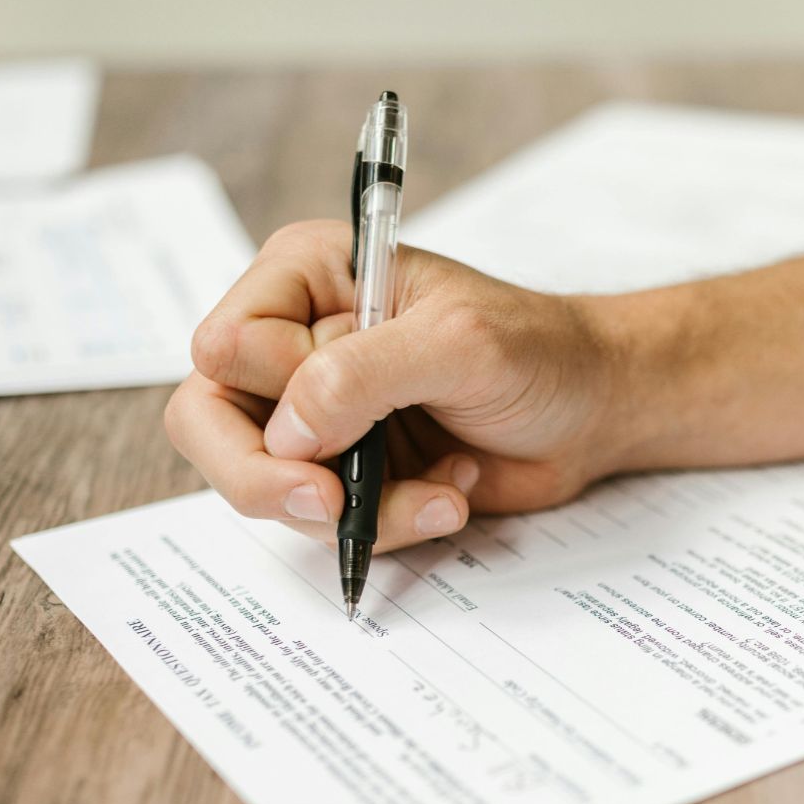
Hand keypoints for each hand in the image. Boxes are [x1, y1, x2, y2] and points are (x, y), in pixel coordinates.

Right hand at [166, 221, 625, 549]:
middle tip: (333, 507)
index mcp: (305, 278)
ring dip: (359, 509)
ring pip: (267, 486)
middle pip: (209, 425)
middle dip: (272, 481)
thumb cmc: (537, 350)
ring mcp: (316, 412)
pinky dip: (390, 525)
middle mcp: (294, 341)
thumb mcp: (458, 343)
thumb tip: (285, 432)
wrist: (594, 409)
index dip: (272, 397)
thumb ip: (361, 375)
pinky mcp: (346, 470)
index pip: (223, 349)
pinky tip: (451, 493)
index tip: (338, 426)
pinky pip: (324, 523)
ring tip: (444, 489)